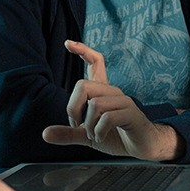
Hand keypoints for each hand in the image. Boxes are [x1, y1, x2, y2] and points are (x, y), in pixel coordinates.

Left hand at [44, 40, 183, 160]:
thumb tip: (45, 134)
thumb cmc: (117, 137)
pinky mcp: (131, 114)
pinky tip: (101, 137)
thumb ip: (69, 133)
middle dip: (73, 107)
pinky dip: (99, 131)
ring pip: (95, 103)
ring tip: (94, 135)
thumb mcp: (88, 136)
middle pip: (83, 85)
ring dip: (88, 125)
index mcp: (103, 92)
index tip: (68, 43)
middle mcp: (112, 92)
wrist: (144, 148)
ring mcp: (123, 102)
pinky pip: (108, 117)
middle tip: (76, 125)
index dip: (83, 50)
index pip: (95, 62)